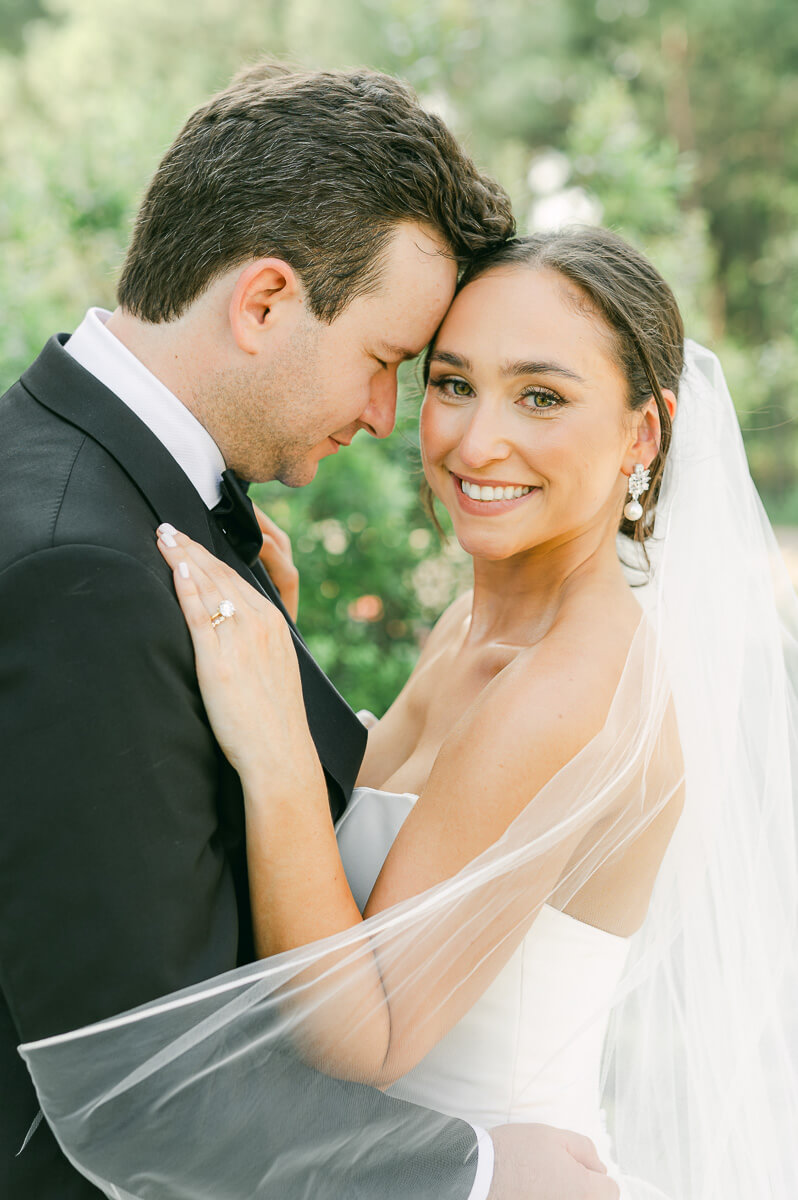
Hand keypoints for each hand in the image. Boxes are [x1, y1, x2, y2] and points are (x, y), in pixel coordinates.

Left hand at [155, 524, 322, 793]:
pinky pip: (199, 614)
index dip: (210, 557)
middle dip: (192, 548)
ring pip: (208, 587)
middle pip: (220, 575)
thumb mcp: (273, 668)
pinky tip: (176, 568)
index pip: (237, 579)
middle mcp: (260, 624)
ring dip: (184, 558)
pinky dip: (187, 587)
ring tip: (163, 539)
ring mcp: (240, 639)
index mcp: (275, 624)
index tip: (190, 541)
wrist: (279, 752)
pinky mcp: (218, 659)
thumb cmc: (273, 719)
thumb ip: (254, 643)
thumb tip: (231, 631)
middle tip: (168, 528)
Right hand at [488, 1124, 618, 1199]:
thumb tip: (600, 1167)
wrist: (477, 1175)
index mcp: (586, 1192)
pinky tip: (532, 1193)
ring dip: (565, 1195)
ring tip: (542, 1186)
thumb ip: (586, 1150)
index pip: (611, 1189)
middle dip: (582, 1188)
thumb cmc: (514, 1153)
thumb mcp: (554, 1136)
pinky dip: (547, 1199)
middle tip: (556, 1177)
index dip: (593, 1174)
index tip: (574, 1168)